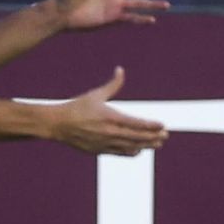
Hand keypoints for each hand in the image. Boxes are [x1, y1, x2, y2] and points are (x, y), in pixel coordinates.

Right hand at [53, 67, 168, 155]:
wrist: (57, 125)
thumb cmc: (76, 107)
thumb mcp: (96, 94)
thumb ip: (112, 84)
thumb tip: (120, 70)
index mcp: (110, 117)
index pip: (136, 123)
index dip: (151, 125)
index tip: (163, 125)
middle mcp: (109, 132)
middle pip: (137, 137)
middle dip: (153, 137)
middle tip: (165, 136)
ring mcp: (104, 143)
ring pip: (130, 147)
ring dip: (146, 145)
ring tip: (158, 144)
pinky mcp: (99, 150)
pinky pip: (120, 153)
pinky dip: (131, 152)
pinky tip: (139, 150)